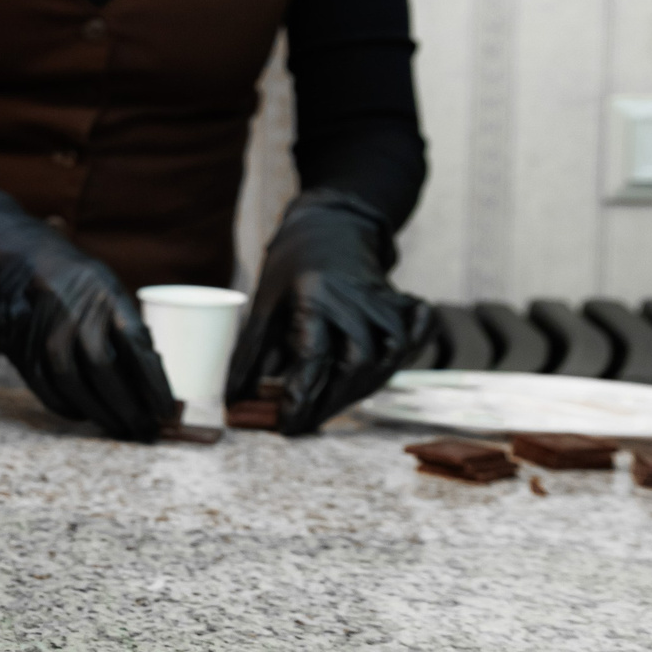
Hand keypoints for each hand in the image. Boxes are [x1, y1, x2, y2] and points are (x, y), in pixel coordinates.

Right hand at [0, 184, 174, 439]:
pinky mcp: (19, 344)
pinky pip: (46, 386)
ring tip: (118, 428)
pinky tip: (83, 414)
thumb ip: (121, 321)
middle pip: (106, 370)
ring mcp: (43, 328)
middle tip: (145, 430)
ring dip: (100, 412)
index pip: (137, 346)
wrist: (4, 250)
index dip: (154, 384)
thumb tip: (152, 371)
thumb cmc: (64, 271)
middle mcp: (74, 311)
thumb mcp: (100, 282)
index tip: (166, 410)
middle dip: (129, 407)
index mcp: (105, 293)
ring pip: (75, 383)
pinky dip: (67, 406)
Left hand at [229, 187, 432, 435]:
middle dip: (331, 402)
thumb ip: (251, 355)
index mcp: (314, 297)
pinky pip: (417, 332)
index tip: (285, 425)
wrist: (328, 225)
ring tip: (329, 406)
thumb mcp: (264, 305)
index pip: (314, 357)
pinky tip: (384, 369)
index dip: (300, 398)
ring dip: (361, 389)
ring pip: (388, 356)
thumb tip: (234, 401)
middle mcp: (354, 298)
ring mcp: (382, 300)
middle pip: (357, 363)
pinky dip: (408, 353)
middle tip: (305, 423)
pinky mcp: (399, 302)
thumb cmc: (290, 269)